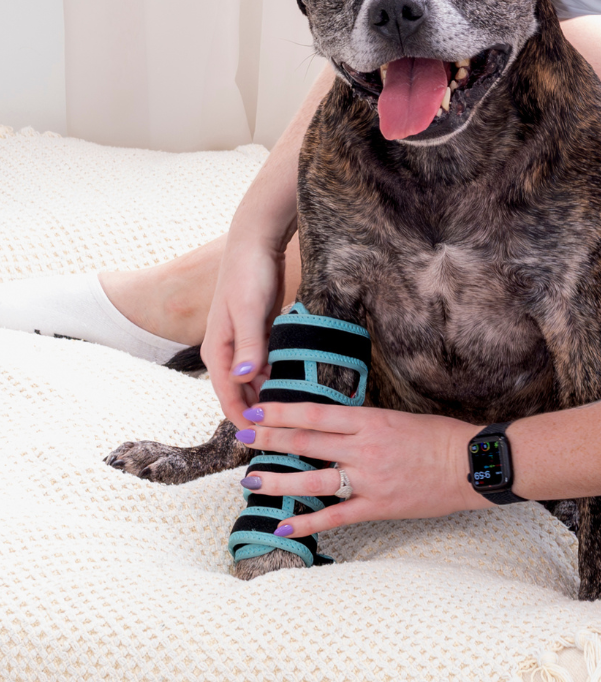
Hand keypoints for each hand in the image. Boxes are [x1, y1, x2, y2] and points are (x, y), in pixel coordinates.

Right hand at [202, 237, 286, 426]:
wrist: (255, 243)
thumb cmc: (248, 273)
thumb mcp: (249, 309)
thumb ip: (249, 343)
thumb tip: (245, 377)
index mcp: (219, 351)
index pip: (228, 398)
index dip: (244, 420)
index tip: (265, 440)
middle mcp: (229, 352)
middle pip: (242, 394)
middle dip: (260, 414)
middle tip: (287, 433)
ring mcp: (245, 344)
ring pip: (257, 381)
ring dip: (271, 395)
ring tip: (296, 413)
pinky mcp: (260, 334)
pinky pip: (268, 364)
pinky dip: (279, 375)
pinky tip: (298, 383)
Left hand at [235, 402, 486, 536]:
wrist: (470, 464)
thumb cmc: (439, 437)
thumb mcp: (398, 418)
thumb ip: (365, 423)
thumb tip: (332, 423)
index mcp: (370, 420)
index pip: (315, 413)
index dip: (281, 412)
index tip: (256, 409)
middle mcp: (364, 447)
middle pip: (306, 441)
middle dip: (269, 438)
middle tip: (240, 436)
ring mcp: (369, 479)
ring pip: (313, 479)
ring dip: (278, 479)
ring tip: (251, 480)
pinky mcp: (378, 506)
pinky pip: (335, 515)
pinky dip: (306, 520)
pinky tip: (282, 523)